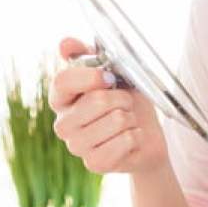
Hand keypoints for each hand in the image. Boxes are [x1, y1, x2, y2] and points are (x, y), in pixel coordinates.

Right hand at [49, 38, 169, 175]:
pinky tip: (131, 139)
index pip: (63, 82)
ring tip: (127, 121)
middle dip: (123, 98)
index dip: (90, 77)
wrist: (146, 138)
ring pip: (117, 120)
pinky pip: (126, 140)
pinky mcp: (94, 164)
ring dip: (131, 117)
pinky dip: (136, 135)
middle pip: (97, 100)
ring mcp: (76, 146)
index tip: (110, 77)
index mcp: (61, 99)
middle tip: (125, 104)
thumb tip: (65, 43)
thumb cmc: (127, 103)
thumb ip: (89, 55)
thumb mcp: (113, 73)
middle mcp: (62, 124)